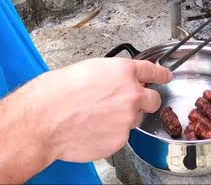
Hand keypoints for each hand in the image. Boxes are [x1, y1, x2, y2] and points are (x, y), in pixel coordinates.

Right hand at [30, 57, 171, 162]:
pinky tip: (91, 129)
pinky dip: (110, 134)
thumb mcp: (88, 70)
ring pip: (135, 119)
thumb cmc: (57, 93)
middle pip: (154, 99)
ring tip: (96, 117)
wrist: (43, 120)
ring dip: (123, 119)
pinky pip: (121, 136)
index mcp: (123, 72)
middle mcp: (131, 94)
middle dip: (145, 101)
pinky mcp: (120, 139)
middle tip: (128, 104)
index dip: (161, 74)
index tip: (166, 77)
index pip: (153, 71)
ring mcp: (127, 119)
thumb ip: (111, 76)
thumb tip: (117, 82)